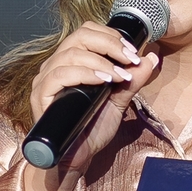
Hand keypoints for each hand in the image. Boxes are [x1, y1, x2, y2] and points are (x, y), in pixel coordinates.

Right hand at [22, 21, 160, 190]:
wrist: (77, 158)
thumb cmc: (93, 129)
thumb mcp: (119, 101)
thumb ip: (133, 80)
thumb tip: (151, 57)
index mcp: (72, 61)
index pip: (87, 32)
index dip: (112, 36)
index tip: (133, 52)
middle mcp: (56, 66)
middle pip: (79, 36)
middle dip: (110, 44)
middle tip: (130, 59)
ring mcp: (45, 80)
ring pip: (70, 53)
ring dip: (101, 60)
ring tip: (121, 75)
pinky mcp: (40, 96)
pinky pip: (60, 75)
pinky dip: (84, 73)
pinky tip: (103, 81)